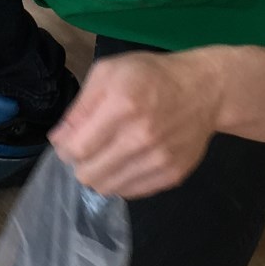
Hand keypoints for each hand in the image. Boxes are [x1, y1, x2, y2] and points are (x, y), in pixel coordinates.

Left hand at [48, 50, 225, 198]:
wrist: (205, 90)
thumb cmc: (151, 76)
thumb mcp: (109, 73)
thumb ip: (80, 106)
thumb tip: (59, 140)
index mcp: (122, 105)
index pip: (76, 149)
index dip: (65, 148)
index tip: (69, 140)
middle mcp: (141, 136)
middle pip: (88, 174)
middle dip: (80, 163)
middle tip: (89, 148)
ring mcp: (158, 159)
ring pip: (107, 188)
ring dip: (100, 174)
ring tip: (108, 154)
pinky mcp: (172, 175)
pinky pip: (130, 193)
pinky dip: (121, 180)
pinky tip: (128, 161)